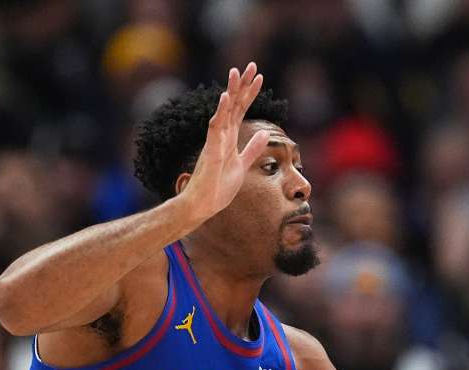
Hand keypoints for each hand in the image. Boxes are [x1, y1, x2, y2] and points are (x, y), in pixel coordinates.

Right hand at [175, 63, 270, 223]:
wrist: (203, 205)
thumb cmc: (219, 186)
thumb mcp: (242, 164)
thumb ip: (252, 148)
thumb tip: (265, 134)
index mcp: (230, 137)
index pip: (241, 109)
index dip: (250, 93)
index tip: (259, 76)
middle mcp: (221, 135)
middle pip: (233, 105)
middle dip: (242, 85)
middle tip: (251, 65)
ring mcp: (215, 142)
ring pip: (224, 112)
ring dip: (230, 92)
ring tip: (236, 72)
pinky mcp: (210, 151)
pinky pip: (215, 129)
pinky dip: (220, 113)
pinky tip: (225, 99)